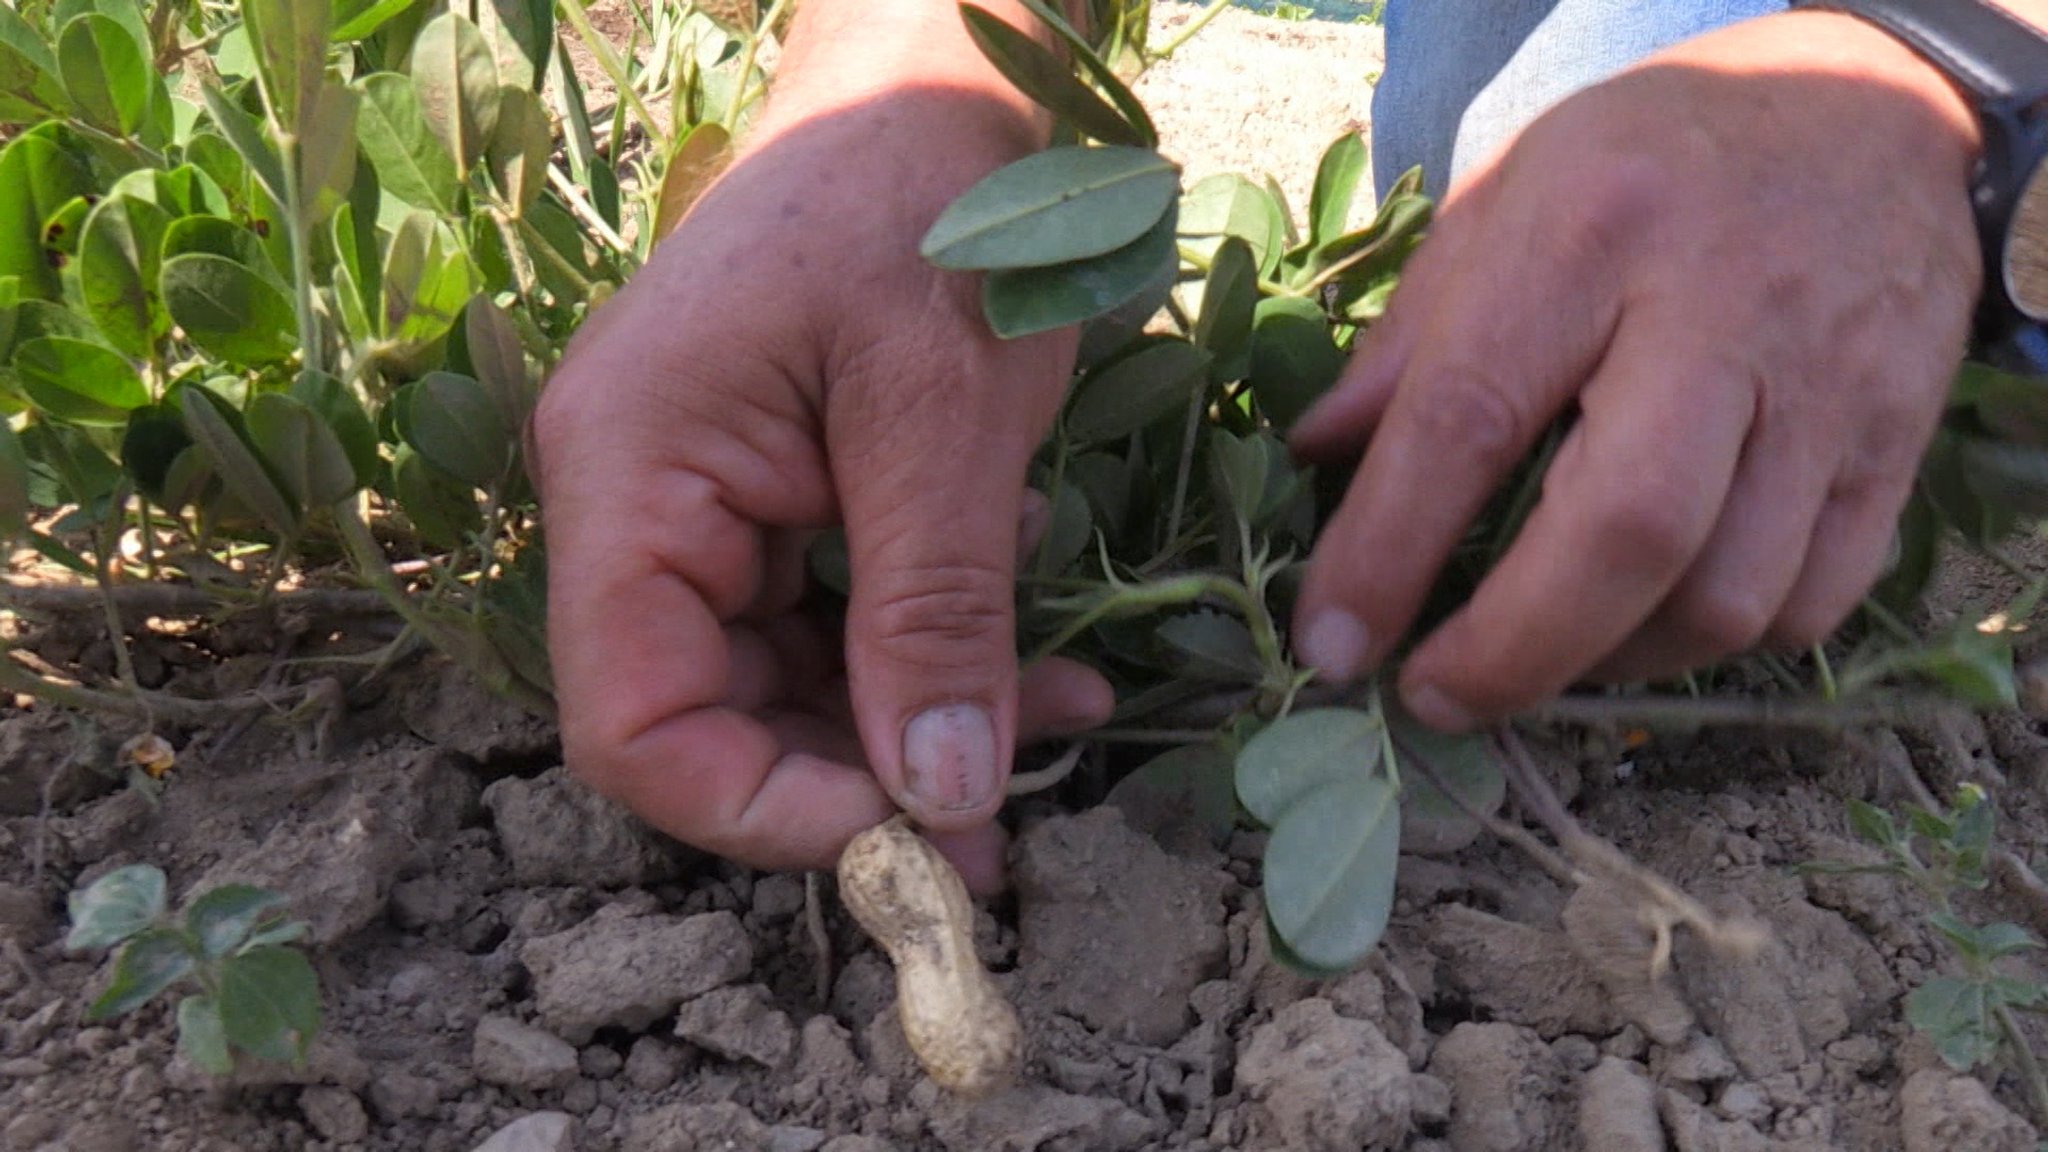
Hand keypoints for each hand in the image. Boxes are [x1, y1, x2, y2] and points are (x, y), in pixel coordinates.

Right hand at [531, 83, 1109, 890]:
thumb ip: (937, 610)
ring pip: (782, 682)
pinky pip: (830, 619)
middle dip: (861, 779)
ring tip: (1064, 716)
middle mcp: (638, 501)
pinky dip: (930, 655)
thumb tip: (946, 799)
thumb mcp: (945, 412)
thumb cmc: (928, 194)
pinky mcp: (774, 492)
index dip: (762, 809)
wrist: (932, 69)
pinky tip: (1032, 647)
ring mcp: (703, 499)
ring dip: (916, 724)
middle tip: (1015, 812)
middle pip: (708, 716)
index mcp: (629, 472)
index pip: (633, 723)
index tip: (914, 830)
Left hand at [1289, 11, 1985, 726]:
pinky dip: (1717, 644)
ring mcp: (1830, 385)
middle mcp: (1721, 311)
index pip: (1469, 416)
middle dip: (1514, 650)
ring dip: (1610, 660)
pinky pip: (1812, 600)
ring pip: (1728, 594)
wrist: (1870, 109)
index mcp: (1592, 233)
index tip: (1332, 644)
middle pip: (1626, 530)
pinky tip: (1650, 617)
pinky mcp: (1900, 442)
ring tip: (1538, 652)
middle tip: (1434, 697)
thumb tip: (1315, 462)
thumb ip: (1410, 338)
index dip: (1387, 549)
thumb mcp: (1505, 200)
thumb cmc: (1652, 162)